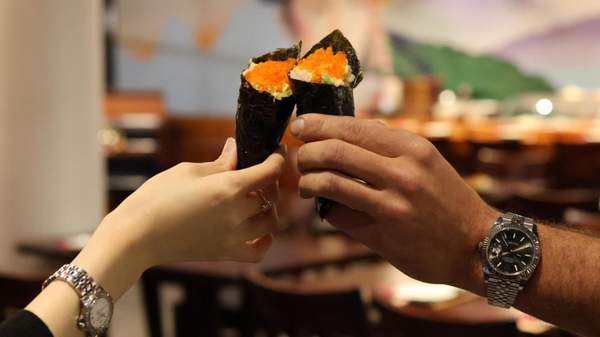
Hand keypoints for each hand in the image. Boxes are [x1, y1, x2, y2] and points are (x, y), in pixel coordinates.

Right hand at [103, 138, 284, 266]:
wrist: (135, 235)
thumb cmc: (157, 197)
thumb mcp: (189, 171)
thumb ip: (220, 162)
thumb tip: (235, 149)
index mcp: (229, 187)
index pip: (271, 171)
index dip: (277, 158)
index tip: (276, 152)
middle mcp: (237, 213)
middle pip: (271, 196)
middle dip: (268, 181)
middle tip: (256, 173)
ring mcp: (233, 237)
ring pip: (270, 222)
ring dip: (268, 209)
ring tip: (254, 200)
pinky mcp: (224, 253)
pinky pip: (258, 251)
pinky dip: (264, 240)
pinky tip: (256, 230)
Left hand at [291, 114, 498, 287]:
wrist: (477, 246)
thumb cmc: (448, 200)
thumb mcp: (427, 162)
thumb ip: (389, 146)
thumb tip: (346, 129)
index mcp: (412, 148)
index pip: (353, 127)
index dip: (319, 124)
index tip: (300, 125)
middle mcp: (402, 172)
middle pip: (334, 152)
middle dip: (306, 153)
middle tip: (299, 158)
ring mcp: (392, 205)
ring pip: (329, 183)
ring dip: (308, 182)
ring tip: (306, 185)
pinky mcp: (383, 234)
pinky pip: (338, 216)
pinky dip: (327, 210)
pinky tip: (329, 210)